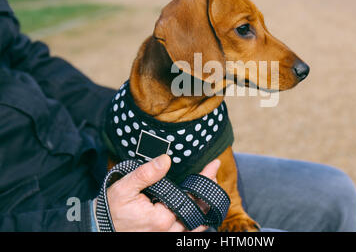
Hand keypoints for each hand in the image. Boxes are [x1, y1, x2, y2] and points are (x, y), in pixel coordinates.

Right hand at [95, 154, 220, 231]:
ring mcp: (166, 237)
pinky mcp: (163, 238)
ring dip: (205, 206)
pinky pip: (187, 232)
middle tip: (213, 174)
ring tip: (210, 187)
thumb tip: (166, 159)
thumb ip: (146, 174)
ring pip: (196, 224)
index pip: (192, 197)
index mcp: (161, 218)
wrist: (99, 229)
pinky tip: (199, 208)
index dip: (205, 179)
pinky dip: (197, 220)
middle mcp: (168, 231)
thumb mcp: (125, 188)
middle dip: (209, 191)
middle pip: (198, 211)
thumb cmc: (111, 209)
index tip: (214, 165)